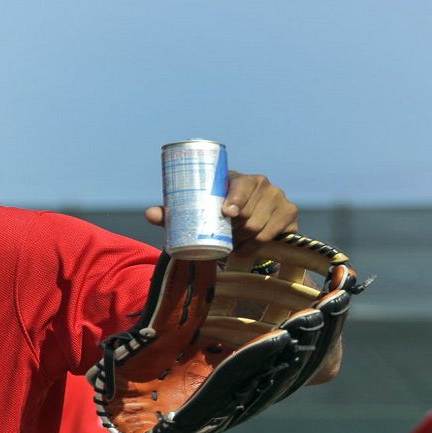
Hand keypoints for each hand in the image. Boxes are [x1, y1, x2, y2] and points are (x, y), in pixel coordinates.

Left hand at [145, 171, 298, 247]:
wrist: (245, 226)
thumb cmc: (214, 213)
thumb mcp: (194, 212)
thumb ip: (171, 213)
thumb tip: (149, 214)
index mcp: (238, 178)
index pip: (243, 185)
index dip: (237, 198)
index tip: (228, 213)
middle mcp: (263, 184)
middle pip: (251, 211)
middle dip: (237, 229)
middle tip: (225, 237)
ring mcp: (280, 198)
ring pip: (261, 227)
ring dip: (246, 239)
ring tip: (234, 242)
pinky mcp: (290, 215)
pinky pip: (274, 236)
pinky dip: (258, 245)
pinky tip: (247, 247)